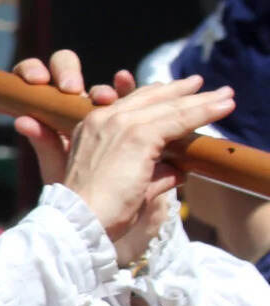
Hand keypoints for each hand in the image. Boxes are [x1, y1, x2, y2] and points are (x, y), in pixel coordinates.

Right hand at [12, 50, 232, 266]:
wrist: (79, 220)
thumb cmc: (98, 211)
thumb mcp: (126, 185)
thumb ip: (153, 173)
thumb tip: (179, 171)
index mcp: (93, 127)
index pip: (132, 103)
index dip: (159, 96)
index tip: (181, 91)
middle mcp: (104, 118)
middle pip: (151, 97)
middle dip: (182, 91)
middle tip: (205, 85)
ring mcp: (120, 124)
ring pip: (169, 106)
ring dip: (201, 101)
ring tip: (225, 97)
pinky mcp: (138, 135)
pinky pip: (178, 119)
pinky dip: (203, 113)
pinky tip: (222, 108)